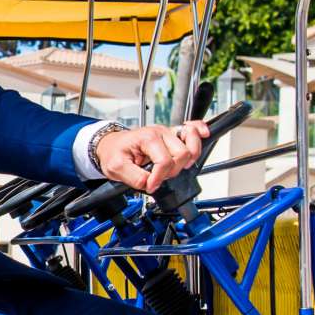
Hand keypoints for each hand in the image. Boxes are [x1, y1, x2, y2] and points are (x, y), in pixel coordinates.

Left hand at [94, 121, 209, 193]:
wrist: (111, 145)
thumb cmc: (114, 153)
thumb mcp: (116, 168)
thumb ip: (134, 178)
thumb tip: (150, 184)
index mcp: (147, 138)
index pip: (164, 161)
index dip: (159, 178)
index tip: (150, 185)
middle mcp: (160, 133)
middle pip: (182, 154)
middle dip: (172, 171)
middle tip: (159, 177)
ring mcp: (168, 133)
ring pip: (191, 144)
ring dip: (187, 160)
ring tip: (174, 168)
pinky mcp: (172, 135)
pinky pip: (192, 128)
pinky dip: (199, 132)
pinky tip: (203, 135)